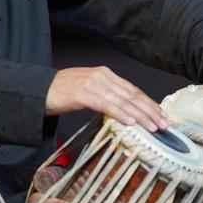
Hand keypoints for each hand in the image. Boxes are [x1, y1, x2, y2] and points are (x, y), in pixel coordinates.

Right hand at [46, 66, 169, 131]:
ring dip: (140, 115)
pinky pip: (105, 105)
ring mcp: (93, 83)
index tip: (162, 115)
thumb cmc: (63, 93)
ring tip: (153, 127)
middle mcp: (103, 76)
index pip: (133, 90)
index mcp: (106, 75)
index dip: (149, 103)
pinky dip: (120, 113)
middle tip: (164, 124)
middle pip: (132, 95)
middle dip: (150, 111)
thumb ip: (107, 97)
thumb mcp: (90, 91)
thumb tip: (127, 112)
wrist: (37, 90)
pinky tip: (130, 122)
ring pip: (123, 101)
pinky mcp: (82, 93)